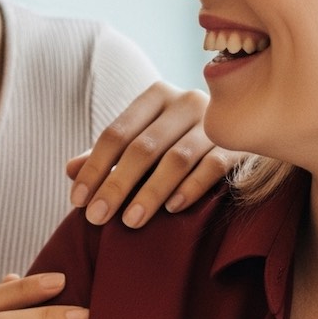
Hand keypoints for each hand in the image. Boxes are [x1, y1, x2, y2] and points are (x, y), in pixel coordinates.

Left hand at [66, 81, 240, 227]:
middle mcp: (185, 101)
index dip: (94, 168)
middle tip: (96, 218)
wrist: (248, 126)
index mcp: (155, 96)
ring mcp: (214, 121)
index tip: (77, 201)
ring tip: (129, 222)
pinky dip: (191, 188)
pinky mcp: (240, 143)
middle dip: (116, 185)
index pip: (116, 132)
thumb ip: (109, 155)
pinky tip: (172, 208)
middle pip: (142, 147)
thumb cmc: (180, 138)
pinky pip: (213, 167)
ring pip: (175, 159)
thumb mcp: (144, 139)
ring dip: (149, 192)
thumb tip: (70, 170)